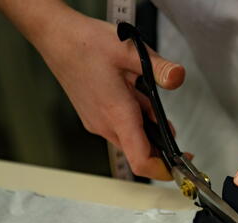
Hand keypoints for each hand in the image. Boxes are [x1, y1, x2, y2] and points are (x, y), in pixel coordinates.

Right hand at [29, 6, 185, 178]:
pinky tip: (134, 95)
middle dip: (160, 142)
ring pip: (131, 139)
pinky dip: (134, 120)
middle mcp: (105, 124)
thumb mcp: (129, 50)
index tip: (181, 163)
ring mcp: (97, 123)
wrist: (55, 36)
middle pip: (140, 152)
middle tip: (169, 121)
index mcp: (116, 114)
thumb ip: (158, 67)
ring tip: (146, 97)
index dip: (164, 170)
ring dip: (147, 127)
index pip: (141, 161)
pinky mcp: (94, 118)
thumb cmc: (85, 43)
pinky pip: (120, 128)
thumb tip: (177, 77)